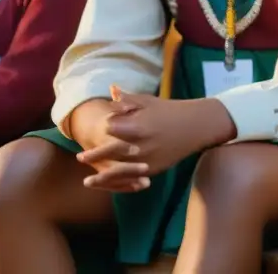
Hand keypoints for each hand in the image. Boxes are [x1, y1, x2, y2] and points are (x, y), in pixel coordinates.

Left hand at [78, 89, 234, 190]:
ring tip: (87, 181)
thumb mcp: (149, 102)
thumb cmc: (170, 110)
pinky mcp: (155, 169)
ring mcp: (149, 159)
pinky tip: (108, 186)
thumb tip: (111, 90)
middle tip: (80, 158)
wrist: (197, 126)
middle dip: (96, 156)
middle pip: (113, 151)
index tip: (98, 127)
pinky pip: (133, 178)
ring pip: (121, 170)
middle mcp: (143, 144)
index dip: (105, 128)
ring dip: (103, 176)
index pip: (113, 128)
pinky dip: (120, 183)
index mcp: (140, 125)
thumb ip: (128, 100)